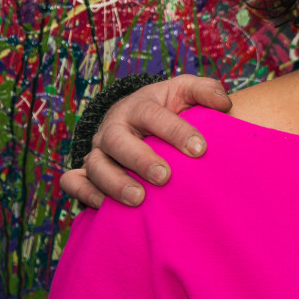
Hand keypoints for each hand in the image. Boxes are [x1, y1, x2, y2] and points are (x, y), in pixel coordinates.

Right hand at [60, 75, 231, 207]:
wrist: (135, 118)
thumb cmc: (167, 108)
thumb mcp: (185, 92)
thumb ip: (205, 91)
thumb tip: (223, 103)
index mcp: (140, 106)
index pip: (154, 115)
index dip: (176, 131)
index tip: (199, 149)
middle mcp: (114, 128)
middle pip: (118, 141)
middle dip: (140, 160)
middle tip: (165, 176)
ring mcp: (99, 150)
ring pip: (95, 165)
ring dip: (114, 183)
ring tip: (138, 199)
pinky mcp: (88, 171)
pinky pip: (74, 182)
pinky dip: (85, 193)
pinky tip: (104, 207)